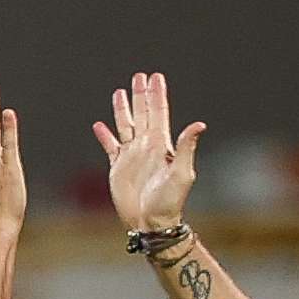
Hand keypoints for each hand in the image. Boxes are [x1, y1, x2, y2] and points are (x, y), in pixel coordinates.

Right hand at [93, 71, 202, 232]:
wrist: (151, 223)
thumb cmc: (169, 201)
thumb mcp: (182, 173)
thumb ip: (187, 147)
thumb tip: (199, 124)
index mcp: (161, 145)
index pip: (159, 113)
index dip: (157, 95)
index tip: (155, 77)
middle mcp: (146, 147)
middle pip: (142, 114)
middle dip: (141, 95)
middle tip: (139, 75)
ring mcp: (132, 156)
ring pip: (126, 125)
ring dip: (122, 109)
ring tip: (119, 92)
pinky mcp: (118, 168)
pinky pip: (110, 147)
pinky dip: (104, 136)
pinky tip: (99, 125)